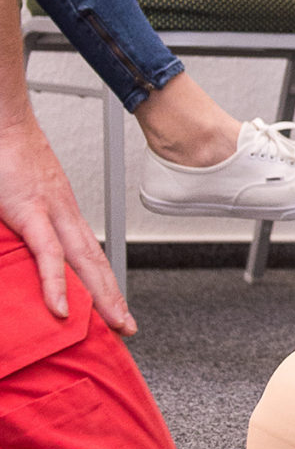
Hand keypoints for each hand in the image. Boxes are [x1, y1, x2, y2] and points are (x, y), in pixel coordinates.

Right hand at [0, 112, 135, 334]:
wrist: (4, 121)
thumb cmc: (7, 155)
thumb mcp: (19, 196)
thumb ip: (24, 224)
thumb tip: (23, 246)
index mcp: (63, 213)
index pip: (90, 255)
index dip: (104, 281)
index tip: (113, 306)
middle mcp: (66, 215)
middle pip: (96, 264)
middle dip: (113, 297)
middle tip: (127, 327)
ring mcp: (51, 213)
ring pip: (84, 263)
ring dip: (100, 296)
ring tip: (114, 323)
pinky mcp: (30, 212)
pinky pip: (48, 255)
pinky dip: (57, 283)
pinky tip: (61, 308)